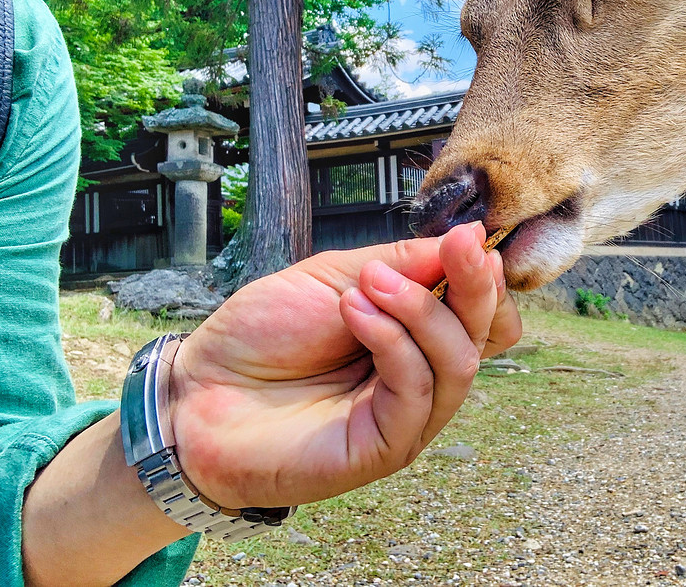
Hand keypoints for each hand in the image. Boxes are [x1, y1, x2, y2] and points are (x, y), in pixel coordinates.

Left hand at [166, 223, 521, 509]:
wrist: (199, 388)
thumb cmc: (262, 334)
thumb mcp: (336, 277)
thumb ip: (402, 264)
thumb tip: (469, 237)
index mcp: (416, 334)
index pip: (483, 313)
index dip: (486, 278)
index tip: (468, 239)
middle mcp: (422, 376)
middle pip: (485, 337)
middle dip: (474, 285)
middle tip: (453, 247)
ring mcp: (406, 416)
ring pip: (458, 363)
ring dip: (420, 310)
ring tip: (367, 285)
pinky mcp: (383, 448)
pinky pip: (415, 393)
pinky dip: (393, 343)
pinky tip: (355, 313)